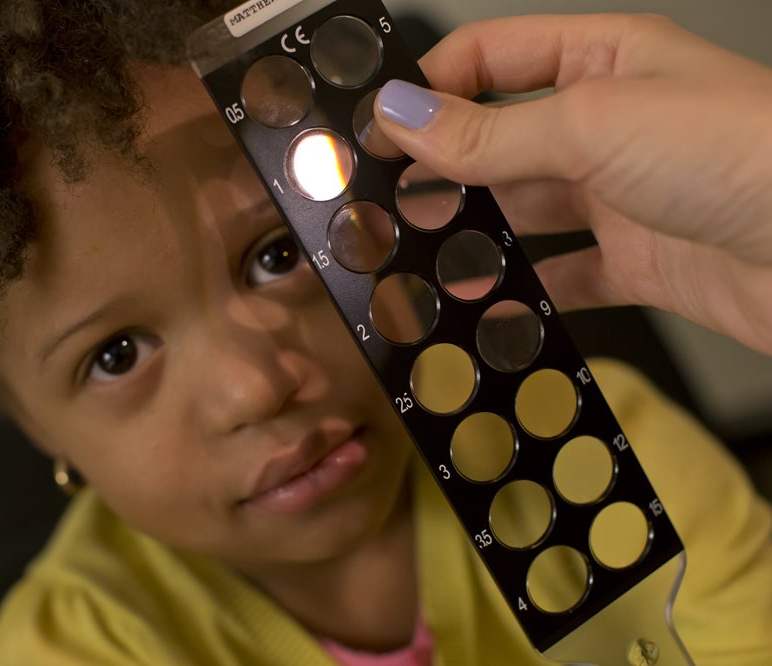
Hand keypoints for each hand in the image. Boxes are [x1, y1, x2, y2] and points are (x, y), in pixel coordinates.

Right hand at [374, 14, 771, 355]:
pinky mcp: (634, 262)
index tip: (377, 131)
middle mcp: (608, 124)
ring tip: (417, 257)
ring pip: (521, 212)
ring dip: (471, 234)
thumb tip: (404, 118)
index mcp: (603, 61)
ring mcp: (620, 196)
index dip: (430, 89)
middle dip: (440, 168)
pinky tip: (483, 303)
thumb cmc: (745, 155)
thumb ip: (492, 134)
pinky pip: (559, 276)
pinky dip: (520, 293)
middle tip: (384, 202)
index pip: (491, 59)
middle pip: (498, 140)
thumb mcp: (595, 126)